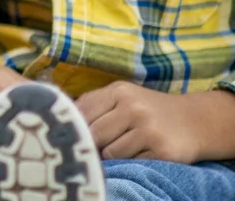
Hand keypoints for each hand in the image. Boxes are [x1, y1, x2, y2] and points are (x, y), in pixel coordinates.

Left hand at [78, 82, 234, 163]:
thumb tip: (59, 118)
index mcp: (119, 91)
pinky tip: (136, 155)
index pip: (82, 113)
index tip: (70, 135)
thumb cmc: (148, 110)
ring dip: (110, 157)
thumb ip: (93, 104)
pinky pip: (131, 164)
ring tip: (118, 151)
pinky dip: (129, 163)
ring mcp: (150, 130)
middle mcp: (134, 108)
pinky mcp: (163, 152)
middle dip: (90, 144)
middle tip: (91, 148)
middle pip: (94, 135)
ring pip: (111, 153)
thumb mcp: (122, 97)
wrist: (196, 121)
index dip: (74, 127)